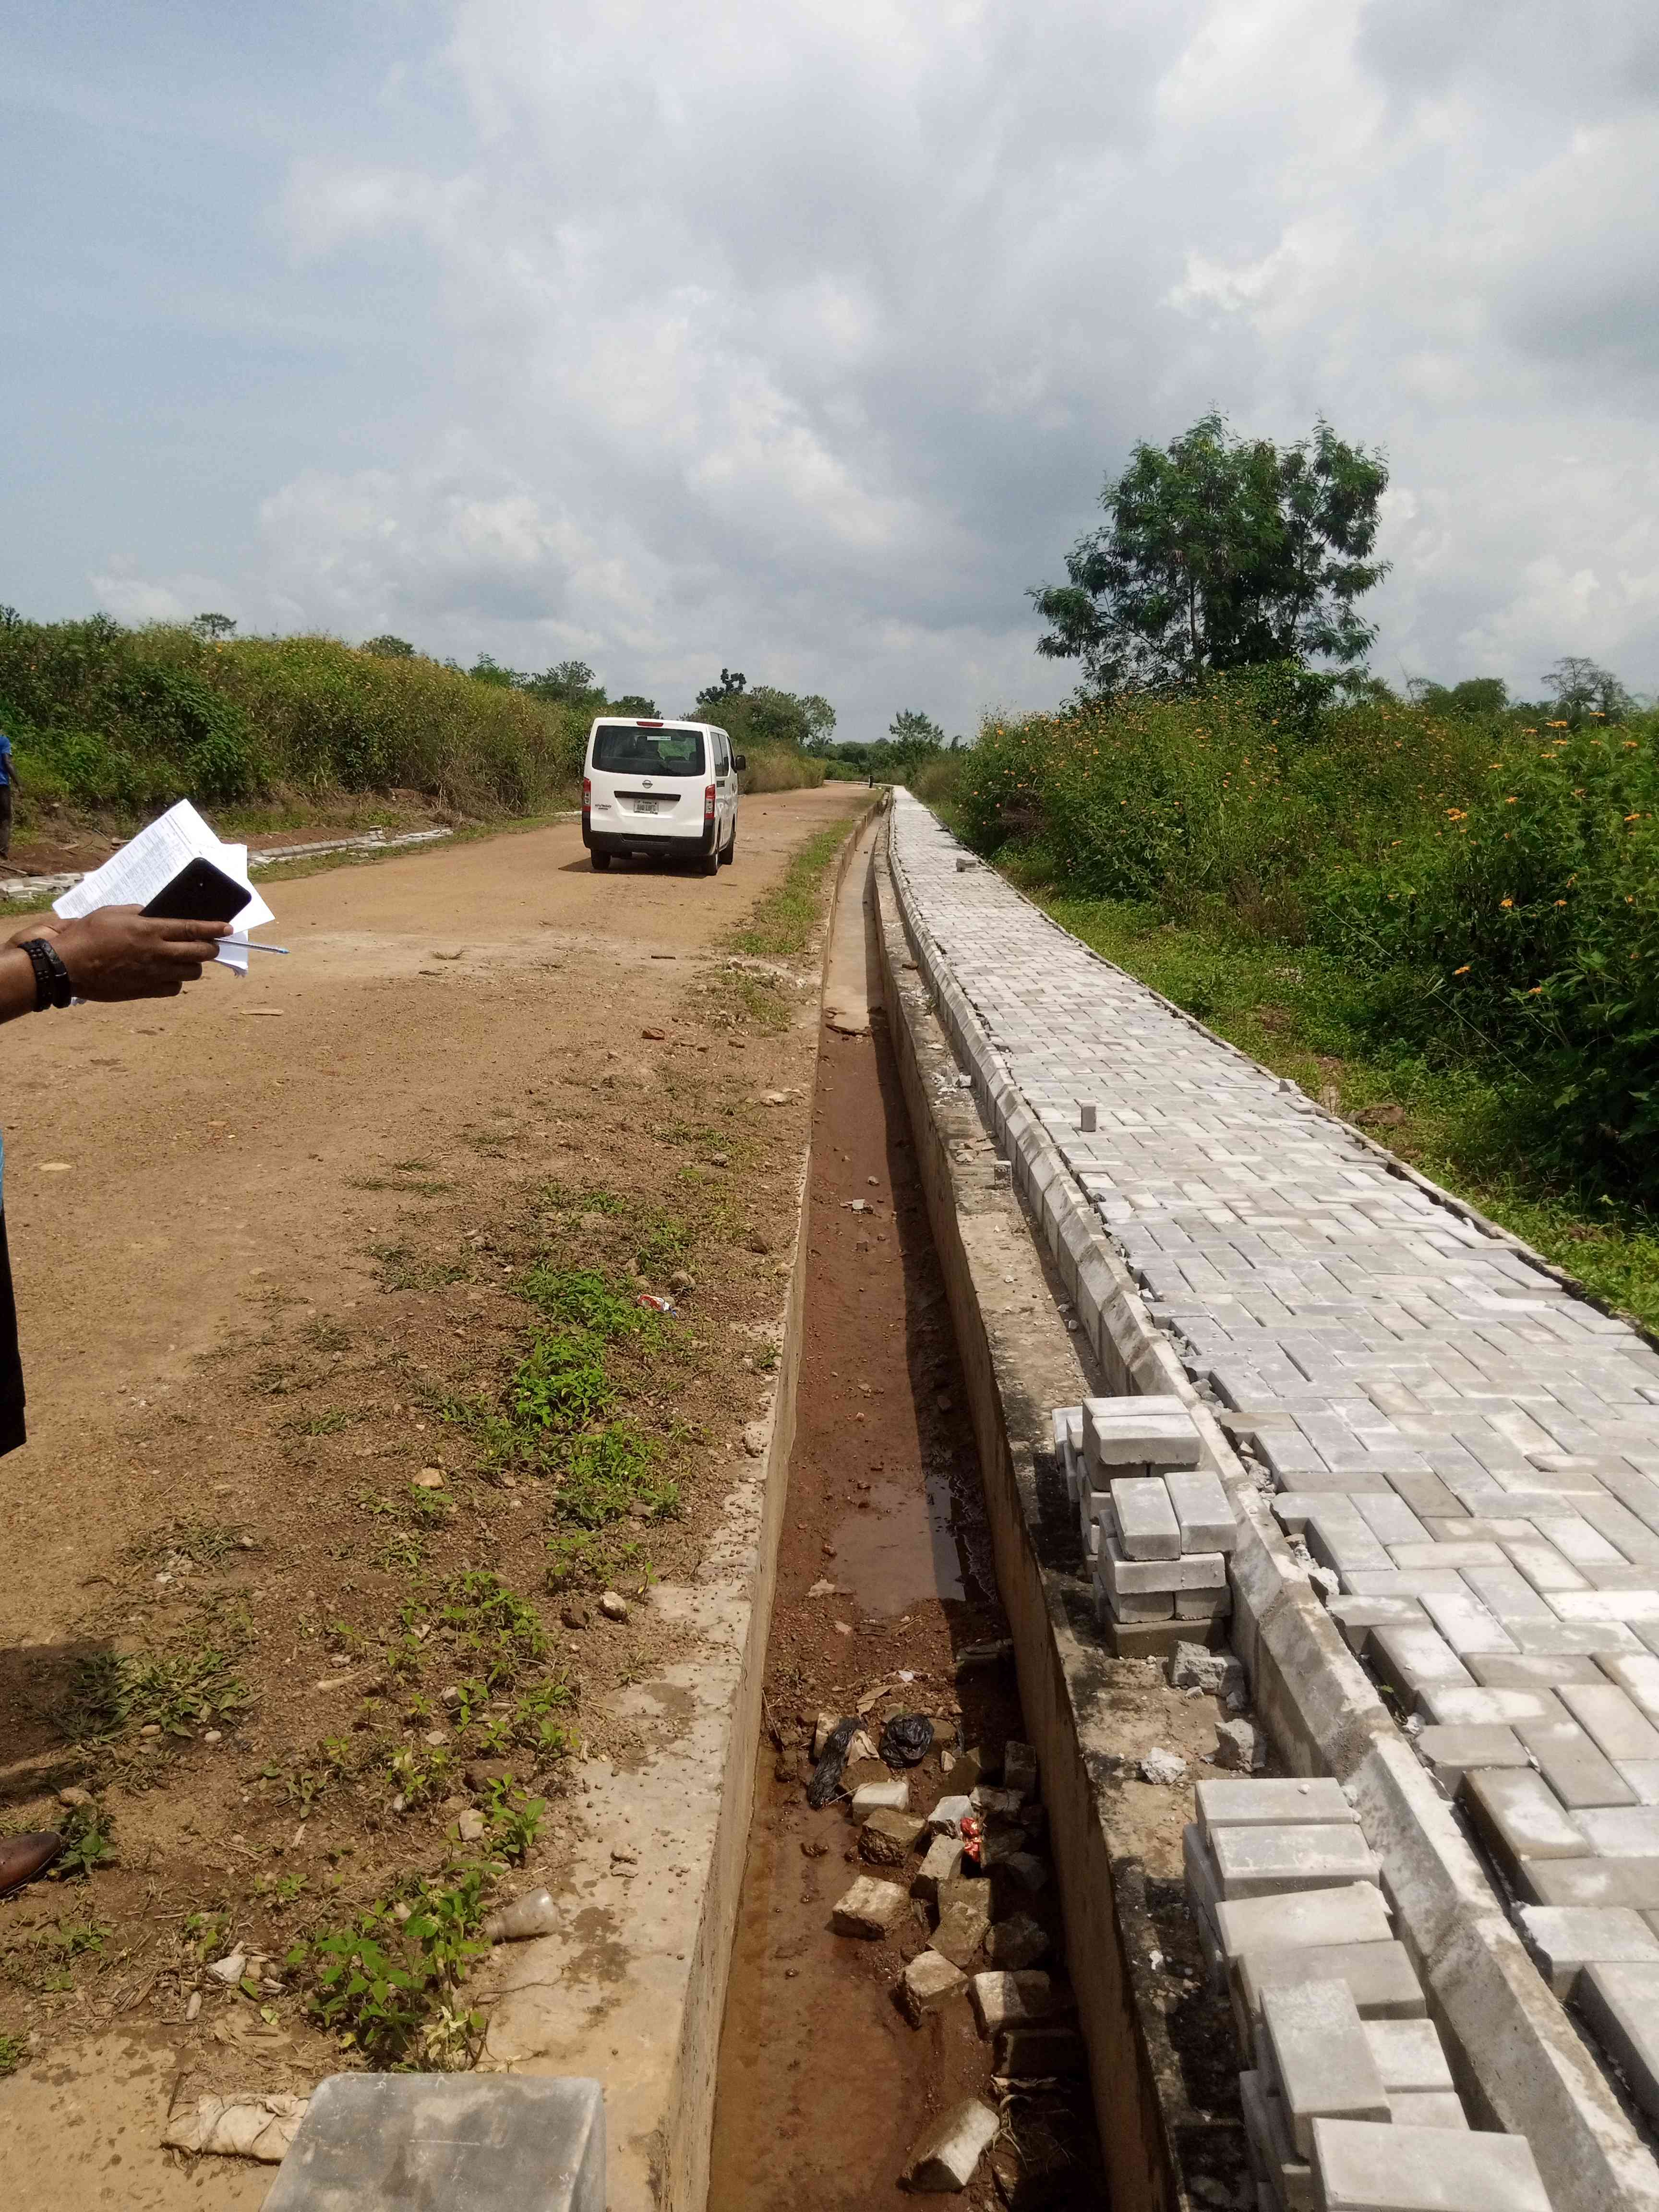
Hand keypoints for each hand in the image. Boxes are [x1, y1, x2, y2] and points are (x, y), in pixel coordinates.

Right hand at [39, 907, 230, 1000]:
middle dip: (210, 948)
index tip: (228, 928)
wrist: (68, 967)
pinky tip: (167, 975)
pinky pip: (174, 989)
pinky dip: (176, 982)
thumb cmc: (87, 936)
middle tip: (208, 944)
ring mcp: (153, 974)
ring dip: (193, 965)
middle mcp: (157, 953)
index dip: (214, 929)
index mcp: (149, 930)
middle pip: (200, 953)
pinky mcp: (146, 991)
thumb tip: (154, 914)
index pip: (192, 929)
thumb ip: (138, 912)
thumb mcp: (113, 913)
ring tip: (185, 959)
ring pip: (191, 973)